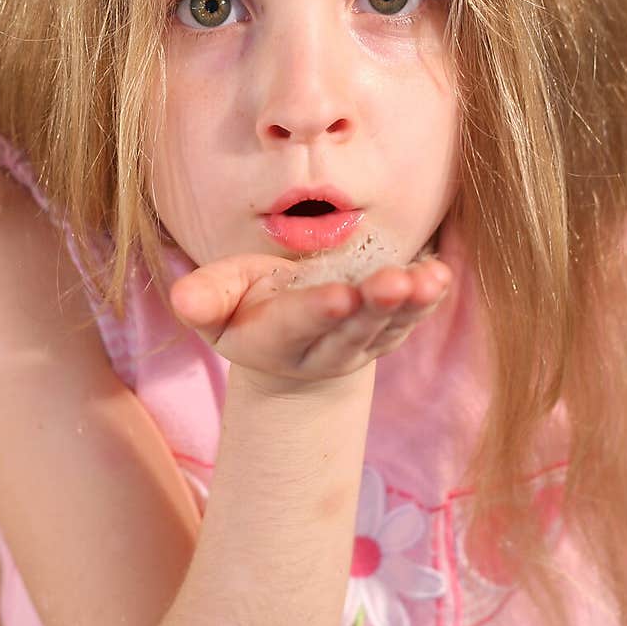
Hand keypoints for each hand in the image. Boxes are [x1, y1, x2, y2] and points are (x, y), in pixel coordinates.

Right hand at [169, 250, 451, 387]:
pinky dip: (430, 299)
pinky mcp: (388, 332)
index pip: (297, 325)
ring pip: (387, 327)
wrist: (288, 332)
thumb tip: (183, 298)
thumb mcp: (219, 298)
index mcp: (275, 338)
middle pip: (351, 330)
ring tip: (428, 280)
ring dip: (410, 304)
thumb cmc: (248, 302)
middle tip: (394, 283)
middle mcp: (322, 349)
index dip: (318, 312)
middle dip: (374, 307)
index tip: (341, 296)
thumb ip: (204, 297)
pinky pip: (412, 318)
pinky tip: (443, 276)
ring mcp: (361, 344)